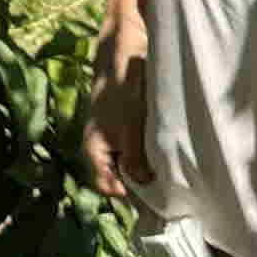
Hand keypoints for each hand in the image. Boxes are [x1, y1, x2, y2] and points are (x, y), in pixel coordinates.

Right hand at [76, 42, 149, 200]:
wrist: (121, 61)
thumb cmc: (122, 95)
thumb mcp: (130, 131)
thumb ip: (134, 161)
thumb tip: (144, 184)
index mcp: (94, 152)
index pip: (107, 187)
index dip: (127, 194)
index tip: (151, 195)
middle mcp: (99, 149)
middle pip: (117, 178)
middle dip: (137, 183)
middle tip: (161, 185)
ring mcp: (110, 140)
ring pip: (126, 166)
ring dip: (142, 168)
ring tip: (162, 170)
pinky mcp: (122, 131)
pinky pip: (131, 153)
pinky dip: (144, 155)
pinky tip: (159, 153)